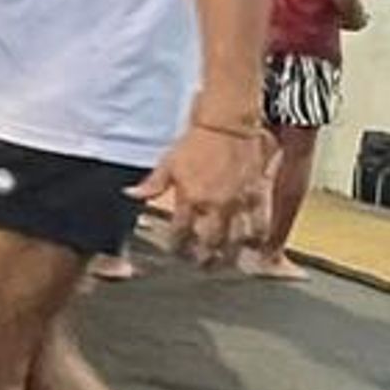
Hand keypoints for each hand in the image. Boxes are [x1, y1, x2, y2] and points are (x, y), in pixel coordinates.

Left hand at [137, 118, 268, 263]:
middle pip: (210, 244)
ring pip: (236, 241)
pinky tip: (253, 247)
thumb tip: (130, 195)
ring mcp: (237, 203)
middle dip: (204, 259)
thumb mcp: (169, 162)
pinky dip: (256, 240)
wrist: (228, 124)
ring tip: (225, 263)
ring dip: (230, 256)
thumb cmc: (196, 141)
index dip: (177, 247)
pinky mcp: (257, 197)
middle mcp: (214, 206)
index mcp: (190, 198)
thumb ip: (152, 184)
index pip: (180, 233)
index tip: (176, 252)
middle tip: (202, 265)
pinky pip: (259, 225)